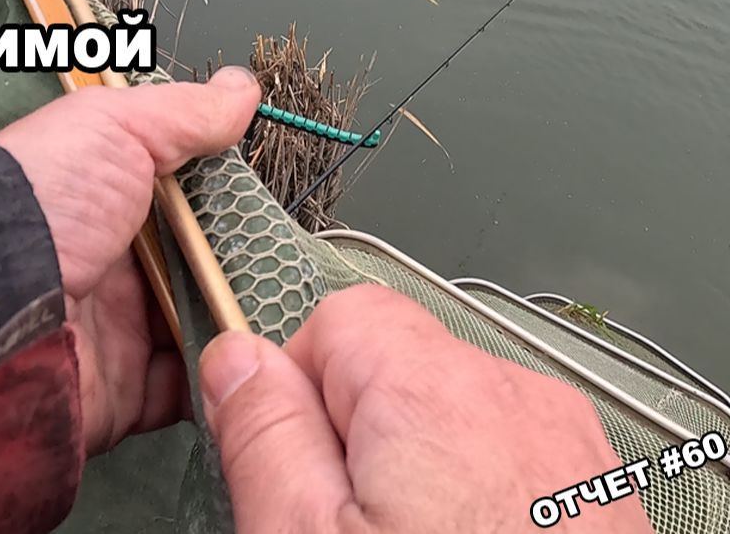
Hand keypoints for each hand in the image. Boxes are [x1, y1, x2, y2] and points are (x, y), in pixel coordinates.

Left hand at [0, 67, 259, 453]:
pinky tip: (257, 365)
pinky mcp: (124, 392)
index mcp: (108, 204)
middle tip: (296, 268)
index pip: (187, 206)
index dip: (231, 207)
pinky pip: (186, 392)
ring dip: (244, 326)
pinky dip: (221, 383)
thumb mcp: (114, 129)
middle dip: (248, 272)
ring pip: (203, 332)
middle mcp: (114, 269)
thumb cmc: (42, 200)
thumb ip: (182, 114)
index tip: (273, 209)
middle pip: (202, 273)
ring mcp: (119, 333)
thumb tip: (241, 88)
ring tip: (295, 318)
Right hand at [199, 284, 655, 532]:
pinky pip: (505, 464)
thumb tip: (236, 358)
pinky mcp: (594, 497)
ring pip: (451, 421)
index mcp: (434, 392)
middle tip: (341, 529)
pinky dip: (471, 502)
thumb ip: (264, 433)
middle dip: (354, 438)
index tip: (289, 460)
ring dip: (413, 474)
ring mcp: (566, 450)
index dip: (295, 386)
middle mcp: (516, 401)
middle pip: (398, 368)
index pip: (339, 317)